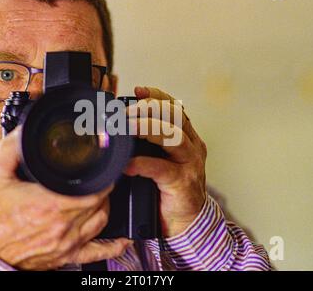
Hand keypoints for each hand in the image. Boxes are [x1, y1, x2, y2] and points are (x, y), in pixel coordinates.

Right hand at [0, 127, 131, 269]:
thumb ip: (10, 149)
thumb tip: (23, 131)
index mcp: (50, 203)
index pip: (93, 189)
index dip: (104, 178)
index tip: (104, 169)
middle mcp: (63, 224)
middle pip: (100, 202)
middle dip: (104, 188)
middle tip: (102, 178)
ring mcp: (67, 242)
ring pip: (101, 221)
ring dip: (106, 206)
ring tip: (101, 196)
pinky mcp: (66, 256)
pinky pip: (97, 253)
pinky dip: (113, 246)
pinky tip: (123, 241)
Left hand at [124, 86, 206, 236]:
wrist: (186, 222)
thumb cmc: (170, 188)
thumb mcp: (160, 159)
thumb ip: (148, 143)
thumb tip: (120, 127)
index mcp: (187, 137)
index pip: (174, 108)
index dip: (157, 96)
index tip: (138, 91)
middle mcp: (192, 147)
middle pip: (175, 117)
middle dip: (150, 108)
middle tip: (128, 110)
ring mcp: (190, 164)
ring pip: (173, 137)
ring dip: (148, 128)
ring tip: (128, 127)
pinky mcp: (183, 183)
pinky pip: (162, 168)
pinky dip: (143, 163)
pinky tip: (128, 163)